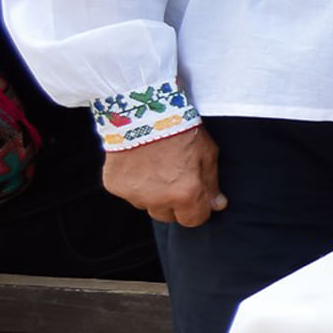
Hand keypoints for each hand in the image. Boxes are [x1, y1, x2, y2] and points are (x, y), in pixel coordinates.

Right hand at [103, 124, 224, 226]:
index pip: (194, 220)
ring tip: (156, 167)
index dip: (198, 209)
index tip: (197, 197)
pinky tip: (139, 163)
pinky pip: (127, 193)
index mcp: (185, 194)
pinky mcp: (115, 187)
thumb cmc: (181, 130)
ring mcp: (134, 195)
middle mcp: (158, 200)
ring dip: (153, 194)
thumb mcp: (207, 153)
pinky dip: (134, 183)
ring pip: (146, 205)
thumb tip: (217, 206)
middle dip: (175, 203)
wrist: (145, 112)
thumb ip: (212, 184)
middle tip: (175, 178)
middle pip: (169, 216)